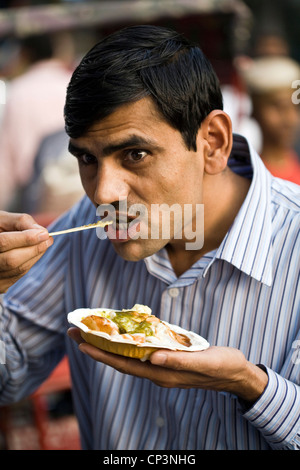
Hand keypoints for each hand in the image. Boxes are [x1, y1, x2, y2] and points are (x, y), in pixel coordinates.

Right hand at [0, 211, 52, 292]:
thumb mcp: (2, 219)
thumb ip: (21, 223)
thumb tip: (42, 232)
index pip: (4, 243)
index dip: (26, 239)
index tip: (44, 234)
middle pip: (12, 260)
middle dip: (34, 249)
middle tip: (48, 239)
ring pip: (18, 270)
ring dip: (35, 256)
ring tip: (44, 244)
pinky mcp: (0, 285)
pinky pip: (18, 276)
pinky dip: (29, 263)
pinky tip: (33, 254)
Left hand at [68, 327, 267, 402]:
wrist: (237, 374)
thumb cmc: (222, 366)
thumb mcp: (203, 361)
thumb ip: (178, 360)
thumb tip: (151, 356)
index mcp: (163, 374)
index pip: (125, 364)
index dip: (102, 354)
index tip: (82, 343)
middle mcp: (158, 372)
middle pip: (121, 360)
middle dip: (97, 348)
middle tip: (76, 332)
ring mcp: (162, 367)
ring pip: (128, 357)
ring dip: (109, 346)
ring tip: (92, 331)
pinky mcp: (168, 360)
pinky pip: (140, 352)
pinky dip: (127, 343)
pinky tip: (123, 334)